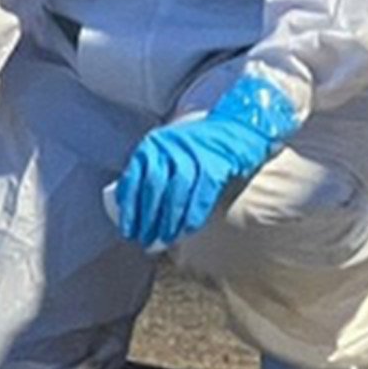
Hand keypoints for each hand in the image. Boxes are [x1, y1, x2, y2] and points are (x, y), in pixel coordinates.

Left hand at [111, 74, 299, 250]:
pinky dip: (192, 215)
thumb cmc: (201, 145)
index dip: (129, 208)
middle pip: (153, 189)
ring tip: (163, 240)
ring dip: (168, 221)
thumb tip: (136, 208)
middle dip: (147, 218)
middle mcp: (169, 148)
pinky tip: (186, 231)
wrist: (239, 127)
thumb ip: (155, 170)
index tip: (127, 229)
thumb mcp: (170, 150)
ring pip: (176, 194)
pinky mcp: (216, 165)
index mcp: (153, 145)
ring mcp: (193, 155)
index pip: (134, 179)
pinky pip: (200, 196)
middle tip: (144, 240)